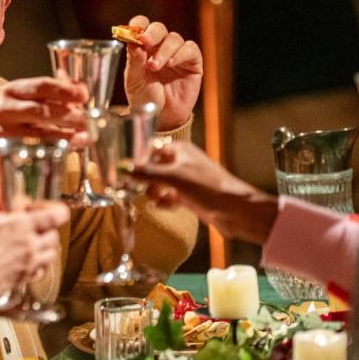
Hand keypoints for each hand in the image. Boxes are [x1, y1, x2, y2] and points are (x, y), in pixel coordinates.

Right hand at [0, 77, 88, 179]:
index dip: (65, 90)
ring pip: (39, 134)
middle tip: (89, 121)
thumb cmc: (21, 119)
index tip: (83, 96)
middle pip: (41, 110)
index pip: (41, 86)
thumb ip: (59, 92)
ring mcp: (2, 131)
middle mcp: (5, 109)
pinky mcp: (3, 152)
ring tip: (86, 136)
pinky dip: (55, 150)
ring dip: (66, 135)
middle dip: (69, 116)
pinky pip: (34, 152)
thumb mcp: (35, 100)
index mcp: (13, 90)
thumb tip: (81, 88)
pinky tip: (70, 149)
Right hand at [0, 203, 68, 302]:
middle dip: (48, 232)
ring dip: (46, 250)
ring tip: (32, 247)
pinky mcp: (25, 278)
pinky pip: (41, 271)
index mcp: (20, 226)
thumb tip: (4, 223)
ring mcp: (29, 263)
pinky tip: (26, 263)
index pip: (55, 216)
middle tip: (36, 231)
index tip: (52, 213)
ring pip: (52, 255)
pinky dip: (38, 266)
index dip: (57, 213)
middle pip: (55, 236)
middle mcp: (29, 244)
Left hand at [122, 16, 202, 131]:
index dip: (138, 24)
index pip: (142, 26)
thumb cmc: (144, 98)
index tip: (134, 29)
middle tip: (145, 42)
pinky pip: (190, 49)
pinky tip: (172, 64)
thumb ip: (133, 61)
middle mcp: (160, 47)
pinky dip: (181, 54)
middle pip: (159, 28)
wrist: (160, 117)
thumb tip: (133, 42)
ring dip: (164, 50)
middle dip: (152, 33)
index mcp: (143, 48)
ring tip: (154, 66)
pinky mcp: (192, 63)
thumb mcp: (133, 81)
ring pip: (174, 38)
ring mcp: (177, 54)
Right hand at [130, 141, 277, 244]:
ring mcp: (185, 180)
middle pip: (152, 166)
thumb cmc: (210, 187)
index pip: (150, 147)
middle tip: (130, 186)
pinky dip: (163, 201)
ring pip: (159, 182)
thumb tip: (122, 168)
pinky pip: (168, 196)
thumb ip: (146, 173)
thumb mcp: (174, 177)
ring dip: (152, 190)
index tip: (122, 167)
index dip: (136, 156)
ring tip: (151, 196)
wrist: (236, 211)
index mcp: (179, 150)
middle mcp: (181, 162)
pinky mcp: (188, 196)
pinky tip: (162, 205)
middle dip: (142, 177)